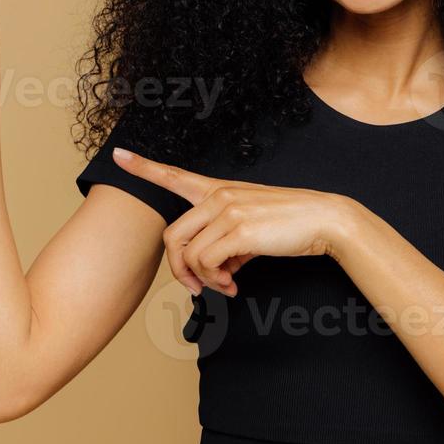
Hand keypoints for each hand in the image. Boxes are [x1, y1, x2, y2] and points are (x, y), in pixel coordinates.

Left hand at [112, 147, 358, 295]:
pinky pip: (207, 263)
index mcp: (219, 189)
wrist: (324, 220)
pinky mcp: (239, 229)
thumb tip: (214, 272)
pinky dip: (216, 281)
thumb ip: (225, 242)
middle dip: (178, 270)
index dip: (143, 166)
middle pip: (170, 236)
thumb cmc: (289, 225)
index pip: (174, 174)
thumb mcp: (251, 228)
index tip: (119, 154)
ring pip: (188, 254)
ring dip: (202, 280)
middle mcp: (218, 195)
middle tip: (197, 289)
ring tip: (225, 287)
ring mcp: (228, 210)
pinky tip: (234, 285)